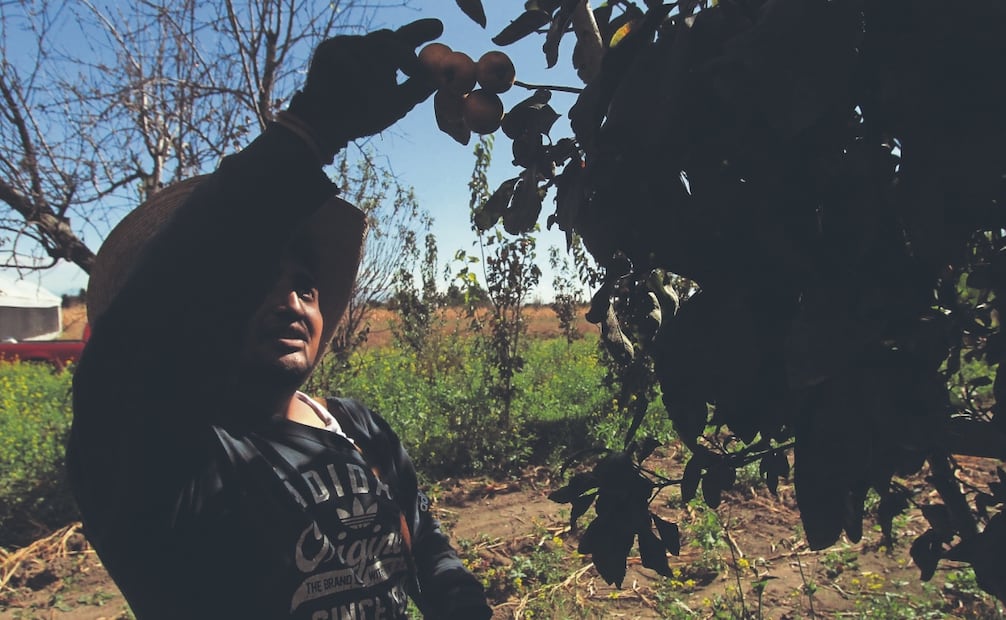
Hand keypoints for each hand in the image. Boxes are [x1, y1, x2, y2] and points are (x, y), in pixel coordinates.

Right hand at [288, 19, 442, 159]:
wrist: (327, 127)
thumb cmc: (361, 116)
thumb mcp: (395, 105)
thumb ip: (416, 90)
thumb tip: (440, 78)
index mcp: (382, 58)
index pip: (404, 39)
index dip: (421, 31)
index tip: (439, 27)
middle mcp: (365, 47)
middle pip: (391, 39)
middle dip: (405, 56)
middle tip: (414, 71)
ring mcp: (346, 45)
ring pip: (373, 49)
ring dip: (380, 77)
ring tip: (377, 101)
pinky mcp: (329, 49)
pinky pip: (353, 59)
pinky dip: (360, 78)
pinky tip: (357, 93)